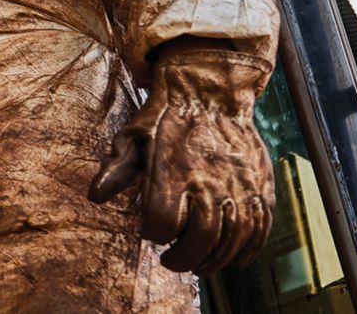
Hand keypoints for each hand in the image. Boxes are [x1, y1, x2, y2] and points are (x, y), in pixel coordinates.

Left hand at [88, 44, 274, 274]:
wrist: (210, 91)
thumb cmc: (165, 116)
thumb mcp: (133, 136)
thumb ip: (118, 169)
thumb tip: (95, 196)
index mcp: (173, 171)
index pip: (163, 223)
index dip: (154, 234)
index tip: (151, 232)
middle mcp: (209, 181)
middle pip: (202, 239)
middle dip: (184, 259)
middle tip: (172, 261)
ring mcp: (239, 185)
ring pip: (233, 238)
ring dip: (215, 260)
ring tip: (199, 265)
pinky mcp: (261, 185)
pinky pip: (261, 227)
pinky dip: (249, 250)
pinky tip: (235, 260)